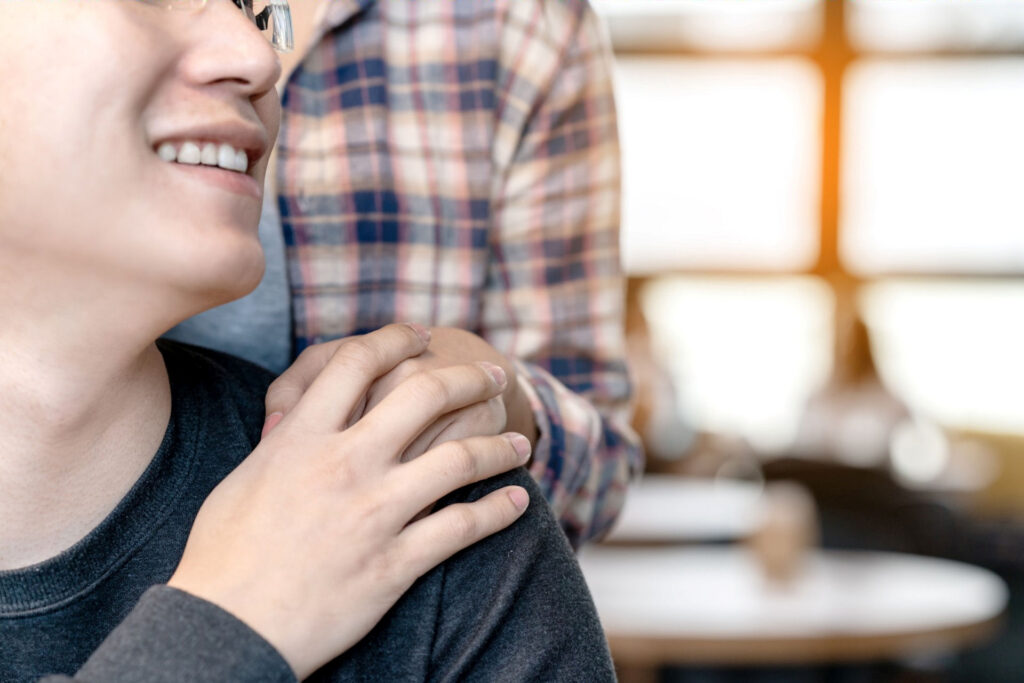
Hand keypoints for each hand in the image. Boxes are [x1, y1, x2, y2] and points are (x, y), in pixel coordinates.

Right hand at [167, 323, 531, 678]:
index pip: (357, 361)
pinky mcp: (394, 563)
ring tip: (521, 444)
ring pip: (460, 459)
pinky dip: (498, 512)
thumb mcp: (243, 479)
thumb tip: (299, 418)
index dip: (395, 338)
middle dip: (469, 378)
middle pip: (426, 395)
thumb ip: (283, 442)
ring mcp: (375, 513)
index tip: (420, 335)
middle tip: (494, 376)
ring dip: (500, 446)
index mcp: (302, 438)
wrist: (226, 628)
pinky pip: (462, 528)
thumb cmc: (224, 555)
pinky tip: (516, 502)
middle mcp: (345, 465)